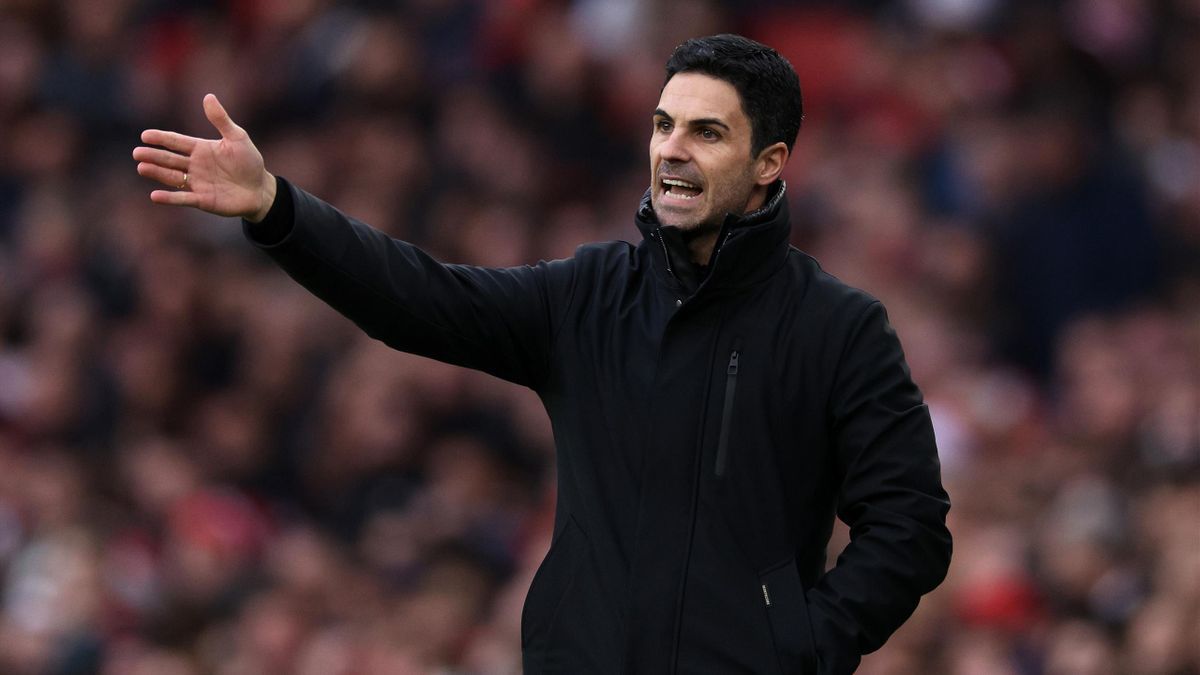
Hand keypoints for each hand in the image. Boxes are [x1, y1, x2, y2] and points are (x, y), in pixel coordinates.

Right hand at [133, 94, 276, 221]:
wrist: (260, 189)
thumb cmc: (249, 162)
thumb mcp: (237, 138)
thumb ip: (221, 120)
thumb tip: (208, 96)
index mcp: (200, 149)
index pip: (176, 142)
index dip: (161, 138)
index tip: (145, 135)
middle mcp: (195, 165)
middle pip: (170, 159)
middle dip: (154, 156)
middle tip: (137, 153)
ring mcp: (197, 183)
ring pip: (172, 177)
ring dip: (157, 173)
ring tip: (142, 168)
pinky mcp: (203, 200)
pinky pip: (183, 198)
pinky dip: (170, 198)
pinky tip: (155, 196)